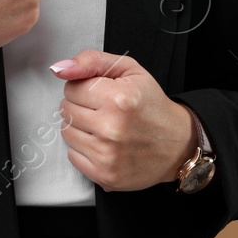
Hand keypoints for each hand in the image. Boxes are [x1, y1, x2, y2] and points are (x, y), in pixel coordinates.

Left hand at [51, 49, 197, 191]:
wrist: (177, 143)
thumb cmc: (152, 106)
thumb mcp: (129, 70)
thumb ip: (91, 61)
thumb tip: (60, 68)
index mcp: (118, 99)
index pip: (71, 88)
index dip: (85, 88)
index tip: (100, 93)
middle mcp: (112, 128)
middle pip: (66, 110)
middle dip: (81, 106)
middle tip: (103, 110)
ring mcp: (108, 155)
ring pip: (66, 132)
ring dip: (80, 128)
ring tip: (103, 126)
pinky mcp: (105, 175)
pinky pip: (72, 156)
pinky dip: (84, 149)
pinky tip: (103, 144)